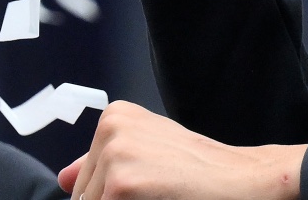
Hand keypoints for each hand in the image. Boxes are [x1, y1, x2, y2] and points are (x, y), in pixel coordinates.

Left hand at [57, 101, 304, 199]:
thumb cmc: (202, 170)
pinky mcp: (119, 183)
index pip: (85, 176)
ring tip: (159, 197)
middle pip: (83, 194)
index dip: (109, 195)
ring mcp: (114, 152)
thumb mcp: (149, 154)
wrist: (243, 179)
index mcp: (116, 116)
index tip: (145, 191)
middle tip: (158, 193)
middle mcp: (110, 126)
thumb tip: (64, 177)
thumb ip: (102, 164)